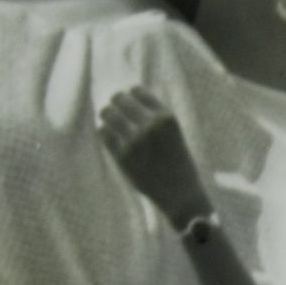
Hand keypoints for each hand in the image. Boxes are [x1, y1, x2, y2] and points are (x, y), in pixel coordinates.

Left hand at [98, 87, 213, 230]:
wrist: (180, 193)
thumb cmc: (177, 161)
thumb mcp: (173, 133)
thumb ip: (154, 117)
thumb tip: (124, 100)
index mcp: (167, 118)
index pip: (138, 91)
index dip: (130, 94)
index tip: (128, 99)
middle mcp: (151, 126)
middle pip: (120, 100)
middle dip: (115, 101)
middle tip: (114, 106)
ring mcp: (135, 141)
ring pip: (108, 114)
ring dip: (106, 113)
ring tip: (108, 116)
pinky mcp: (122, 156)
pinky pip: (104, 133)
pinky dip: (105, 131)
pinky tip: (110, 134)